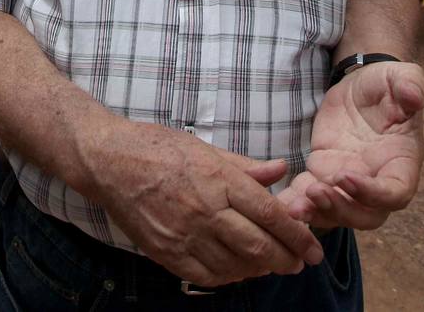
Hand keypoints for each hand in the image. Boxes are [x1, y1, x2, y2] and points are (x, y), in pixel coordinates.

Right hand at [89, 123, 324, 286]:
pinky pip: (206, 275)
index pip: (270, 214)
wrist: (110, 161)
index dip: (297, 235)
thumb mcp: (206, 148)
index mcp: (219, 180)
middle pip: (258, 245)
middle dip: (286, 258)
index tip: (313, 248)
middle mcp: (205, 210)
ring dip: (259, 269)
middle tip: (300, 263)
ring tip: (270, 265)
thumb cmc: (159, 147)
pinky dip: (229, 277)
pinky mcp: (165, 252)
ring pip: (235, 266)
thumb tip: (281, 170)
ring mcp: (184, 234)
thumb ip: (245, 167)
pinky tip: (238, 270)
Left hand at [277, 62, 423, 229]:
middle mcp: (378, 180)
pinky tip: (279, 202)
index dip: (373, 193)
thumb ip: (412, 85)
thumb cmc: (386, 84)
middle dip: (340, 210)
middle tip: (315, 192)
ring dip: (315, 214)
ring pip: (336, 213)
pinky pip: (310, 198)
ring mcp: (349, 182)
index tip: (345, 176)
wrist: (361, 87)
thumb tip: (414, 96)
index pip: (395, 193)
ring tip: (293, 207)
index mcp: (402, 162)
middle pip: (365, 215)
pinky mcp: (324, 174)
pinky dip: (296, 203)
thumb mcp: (401, 76)